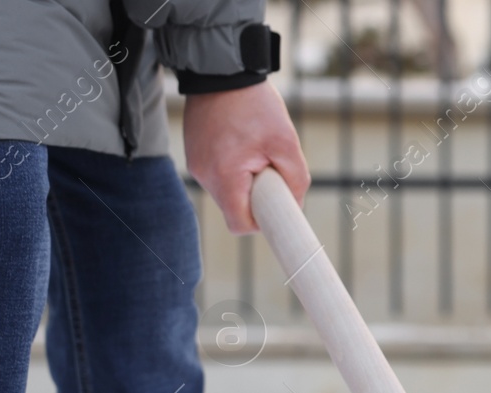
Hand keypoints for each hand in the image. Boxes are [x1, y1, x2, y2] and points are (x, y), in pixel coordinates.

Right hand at [183, 82, 308, 234]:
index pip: (240, 224)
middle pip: (234, 207)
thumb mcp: (286, 142)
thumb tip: (295, 205)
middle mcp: (204, 175)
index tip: (274, 208)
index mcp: (225, 177)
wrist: (222, 70)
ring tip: (252, 149)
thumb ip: (296, 179)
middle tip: (268, 168)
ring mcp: (195, 165)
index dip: (260, 222)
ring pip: (226, 191)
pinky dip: (232, 167)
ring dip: (243, 180)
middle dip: (254, 196)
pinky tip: (239, 142)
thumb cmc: (255, 105)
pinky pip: (217, 174)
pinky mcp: (193, 155)